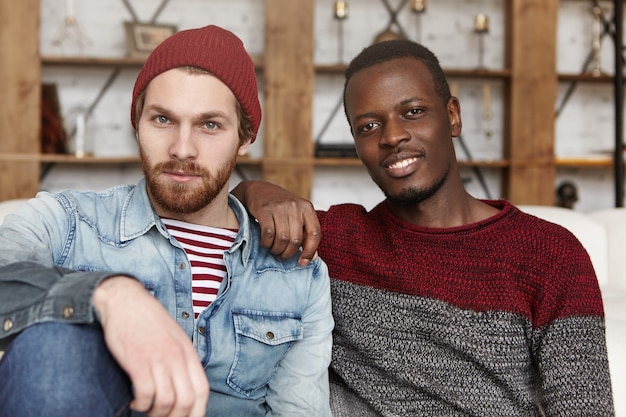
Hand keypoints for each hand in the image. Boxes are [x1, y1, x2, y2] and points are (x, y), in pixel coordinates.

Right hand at [93, 276, 208, 416]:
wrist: (126, 300)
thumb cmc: (148, 321)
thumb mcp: (174, 338)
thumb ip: (182, 361)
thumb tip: (184, 387)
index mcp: (188, 353)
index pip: (202, 391)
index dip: (196, 413)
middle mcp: (176, 357)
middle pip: (186, 402)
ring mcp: (158, 359)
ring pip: (166, 402)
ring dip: (155, 414)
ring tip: (146, 410)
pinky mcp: (137, 361)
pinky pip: (145, 394)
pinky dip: (140, 404)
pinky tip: (135, 401)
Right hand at [231, 181, 320, 264]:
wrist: (258, 190)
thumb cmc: (280, 207)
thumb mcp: (297, 215)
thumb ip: (305, 234)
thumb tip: (312, 257)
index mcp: (307, 207)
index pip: (315, 233)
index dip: (310, 251)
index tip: (302, 262)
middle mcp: (295, 206)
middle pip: (296, 239)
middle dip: (288, 253)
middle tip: (282, 255)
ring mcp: (279, 207)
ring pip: (282, 239)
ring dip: (277, 249)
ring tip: (274, 250)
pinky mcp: (264, 209)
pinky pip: (268, 234)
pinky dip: (266, 243)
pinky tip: (265, 243)